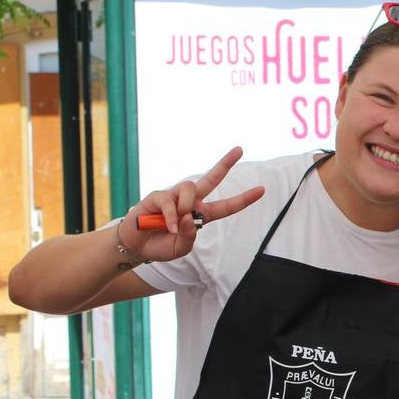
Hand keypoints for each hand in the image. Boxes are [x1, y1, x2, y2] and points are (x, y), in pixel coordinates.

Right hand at [117, 147, 264, 262]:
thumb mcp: (181, 249)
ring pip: (191, 187)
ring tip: (176, 222)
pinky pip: (170, 201)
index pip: (226, 207)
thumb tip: (188, 217)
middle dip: (225, 164)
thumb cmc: (161, 246)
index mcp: (200, 215)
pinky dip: (170, 216)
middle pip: (211, 179)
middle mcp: (189, 202)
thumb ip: (189, 236)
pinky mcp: (158, 197)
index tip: (261, 190)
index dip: (243, 199)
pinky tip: (166, 227)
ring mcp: (174, 197)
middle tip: (240, 149)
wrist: (137, 248)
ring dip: (187, 205)